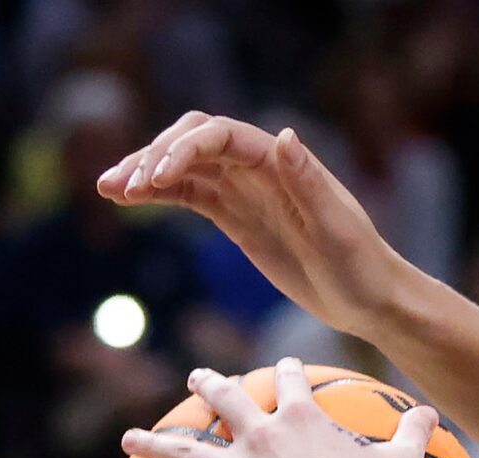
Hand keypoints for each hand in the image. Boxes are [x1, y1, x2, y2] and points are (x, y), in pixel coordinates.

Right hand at [98, 114, 403, 341]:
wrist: (371, 301)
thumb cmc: (362, 266)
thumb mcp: (337, 229)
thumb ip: (308, 184)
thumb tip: (284, 137)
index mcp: (281, 162)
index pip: (220, 135)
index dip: (184, 148)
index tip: (157, 176)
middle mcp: (259, 169)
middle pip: (193, 143)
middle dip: (153, 157)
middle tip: (122, 187)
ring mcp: (245, 193)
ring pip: (185, 168)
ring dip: (145, 173)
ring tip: (107, 189)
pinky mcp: (238, 220)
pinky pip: (191, 197)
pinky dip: (160, 195)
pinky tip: (128, 200)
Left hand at [118, 359, 437, 457]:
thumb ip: (413, 432)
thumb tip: (433, 413)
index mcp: (302, 419)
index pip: (289, 381)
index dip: (286, 371)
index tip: (282, 367)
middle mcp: (263, 437)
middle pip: (225, 399)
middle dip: (208, 385)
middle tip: (195, 377)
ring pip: (185, 450)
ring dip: (153, 443)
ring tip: (129, 439)